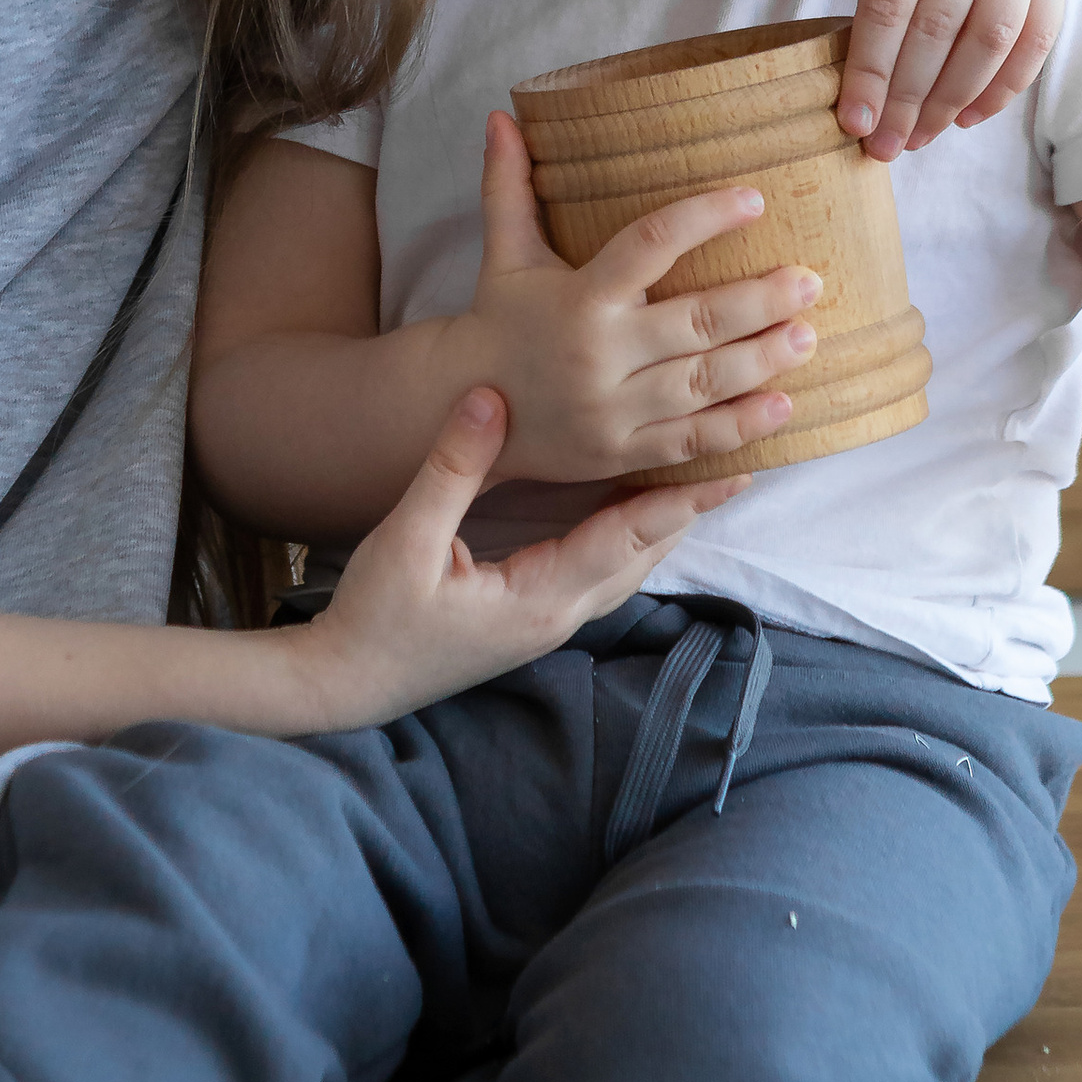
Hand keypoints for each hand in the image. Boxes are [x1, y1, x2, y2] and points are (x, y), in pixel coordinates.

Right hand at [295, 388, 737, 729]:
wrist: (345, 684)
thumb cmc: (373, 618)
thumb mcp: (406, 539)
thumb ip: (453, 467)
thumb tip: (491, 397)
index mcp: (539, 598)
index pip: (627, 540)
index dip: (681, 503)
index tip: (734, 471)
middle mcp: (557, 616)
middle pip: (642, 556)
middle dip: (687, 511)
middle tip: (737, 461)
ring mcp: (546, 625)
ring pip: (625, 570)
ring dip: (661, 526)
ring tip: (697, 480)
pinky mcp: (529, 622)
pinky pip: (599, 574)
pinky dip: (626, 539)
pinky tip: (627, 513)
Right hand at [467, 114, 818, 482]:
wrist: (463, 407)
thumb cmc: (500, 319)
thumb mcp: (504, 253)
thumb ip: (509, 185)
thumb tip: (501, 115)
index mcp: (579, 296)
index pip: (650, 243)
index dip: (705, 218)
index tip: (755, 200)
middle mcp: (598, 353)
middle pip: (696, 323)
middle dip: (759, 302)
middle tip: (809, 281)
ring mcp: (612, 409)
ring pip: (702, 384)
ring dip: (762, 360)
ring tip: (808, 336)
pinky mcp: (620, 451)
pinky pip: (690, 441)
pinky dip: (740, 427)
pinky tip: (783, 405)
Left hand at [838, 0, 1066, 160]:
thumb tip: (874, 74)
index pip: (888, 4)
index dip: (869, 71)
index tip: (852, 123)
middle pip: (940, 28)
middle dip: (908, 98)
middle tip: (883, 148)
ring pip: (993, 37)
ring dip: (955, 100)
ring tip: (921, 137)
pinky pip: (1039, 33)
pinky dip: (1006, 84)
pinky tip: (970, 114)